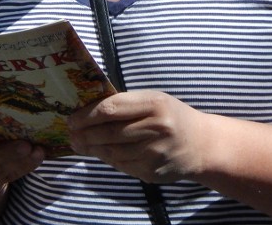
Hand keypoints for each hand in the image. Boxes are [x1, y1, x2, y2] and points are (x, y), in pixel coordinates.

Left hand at [67, 91, 209, 183]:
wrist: (202, 144)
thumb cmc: (172, 116)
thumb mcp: (154, 100)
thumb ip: (126, 104)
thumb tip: (88, 111)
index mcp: (155, 103)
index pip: (111, 108)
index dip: (87, 115)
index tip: (72, 118)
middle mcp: (156, 128)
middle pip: (109, 132)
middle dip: (84, 134)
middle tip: (70, 134)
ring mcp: (154, 153)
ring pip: (112, 152)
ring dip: (92, 148)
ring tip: (80, 144)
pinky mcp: (152, 172)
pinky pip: (121, 165)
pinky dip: (108, 159)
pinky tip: (102, 153)